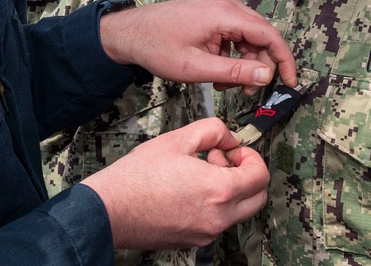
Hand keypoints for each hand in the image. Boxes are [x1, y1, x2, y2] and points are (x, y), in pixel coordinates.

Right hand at [81, 118, 269, 249]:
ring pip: (238, 212)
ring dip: (230, 189)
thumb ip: (213, 131)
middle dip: (247, 175)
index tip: (235, 149)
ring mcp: (207, 233)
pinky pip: (218, 222)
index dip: (252, 156)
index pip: (260, 176)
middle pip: (257, 198)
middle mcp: (218, 218)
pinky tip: (189, 188)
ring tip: (200, 172)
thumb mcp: (178, 139)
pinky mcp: (194, 241)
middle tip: (223, 160)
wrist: (110, 210)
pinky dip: (215, 204)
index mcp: (219, 191)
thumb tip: (229, 137)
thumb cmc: (138, 177)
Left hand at [99, 0, 295, 93]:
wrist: (131, 32)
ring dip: (244, 65)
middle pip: (262, 37)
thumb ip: (235, 72)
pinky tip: (217, 73)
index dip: (284, 60)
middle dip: (259, 67)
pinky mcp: (215, 13)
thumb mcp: (197, 67)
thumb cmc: (158, 47)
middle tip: (244, 92)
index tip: (290, 83)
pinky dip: (233, 57)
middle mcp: (228, 4)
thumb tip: (267, 76)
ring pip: (250, 39)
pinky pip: (237, 35)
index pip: (270, 35)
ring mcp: (221, 6)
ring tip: (224, 85)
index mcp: (226, 13)